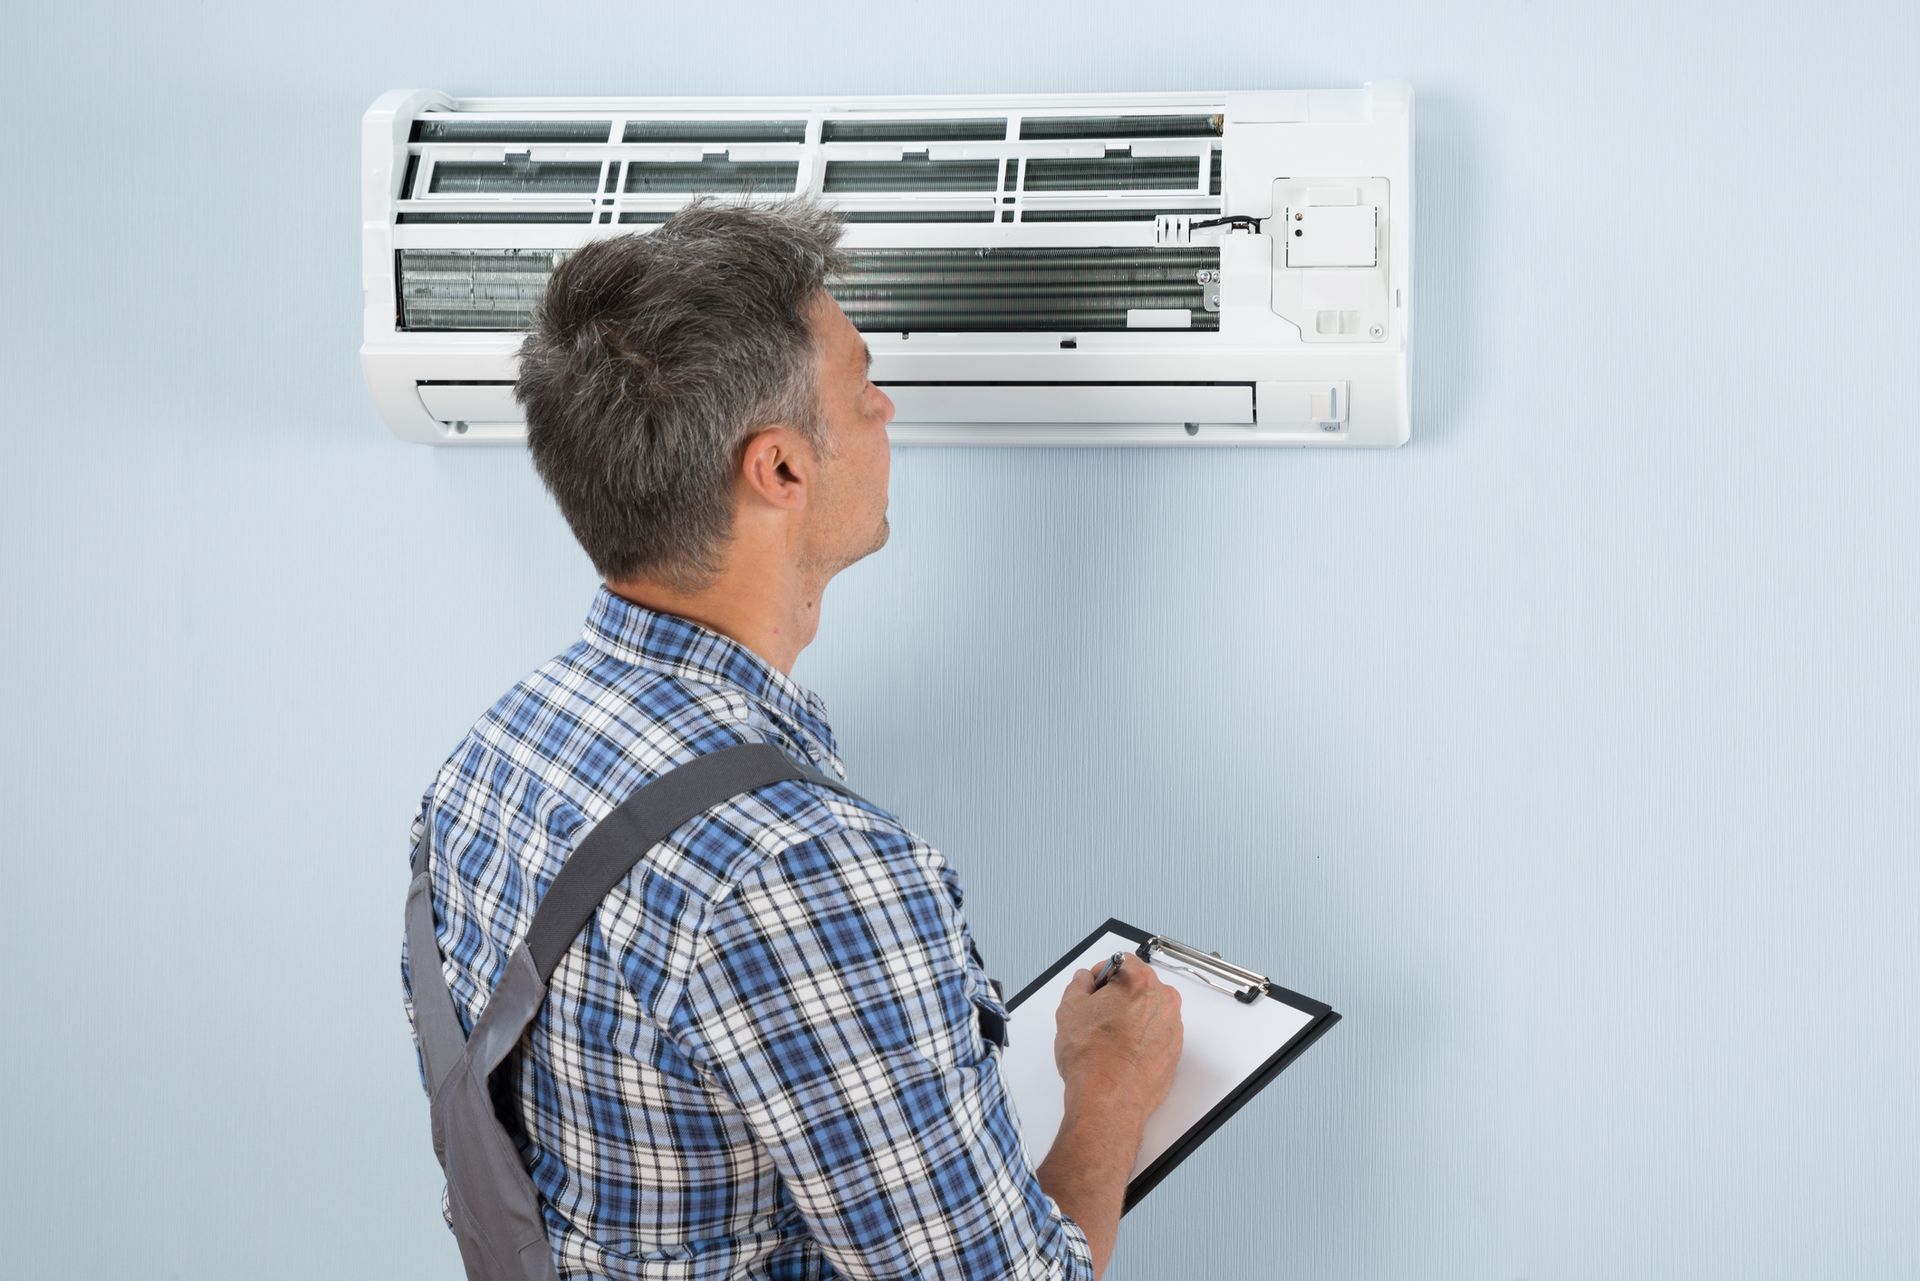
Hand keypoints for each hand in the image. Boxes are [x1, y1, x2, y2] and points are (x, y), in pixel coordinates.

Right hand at [1051, 956, 1182, 1119]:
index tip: (1093, 987)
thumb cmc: (1093, 1058)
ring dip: (1130, 1019)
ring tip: (1108, 1040)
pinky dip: (1141, 1040)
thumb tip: (1084, 981)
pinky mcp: (1173, 1053)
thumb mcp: (1070, 1008)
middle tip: (1096, 1016)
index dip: (1102, 974)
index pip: (1122, 962)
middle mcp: (1163, 1001)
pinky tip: (1120, 1053)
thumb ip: (1079, 984)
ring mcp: (1172, 1028)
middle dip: (1117, 997)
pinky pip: (1156, 1036)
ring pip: (1148, 1013)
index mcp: (1141, 982)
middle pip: (1139, 987)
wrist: (1109, 1098)